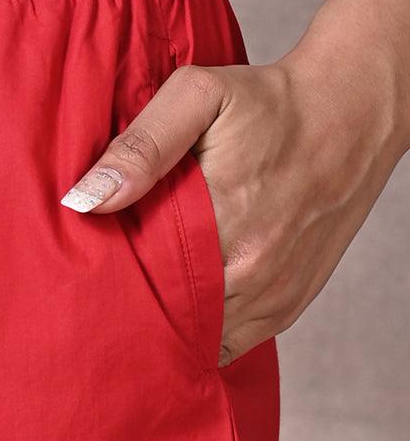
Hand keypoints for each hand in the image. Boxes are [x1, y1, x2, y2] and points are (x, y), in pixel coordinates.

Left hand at [60, 49, 408, 367]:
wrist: (353, 115)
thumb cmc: (270, 103)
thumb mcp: (200, 96)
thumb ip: (142, 145)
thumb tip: (87, 198)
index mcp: (222, 221)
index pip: (144, 283)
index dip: (113, 289)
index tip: (90, 283)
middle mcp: (250, 270)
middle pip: (169, 319)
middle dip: (137, 313)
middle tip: (107, 298)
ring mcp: (272, 296)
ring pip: (200, 339)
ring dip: (171, 328)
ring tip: (144, 305)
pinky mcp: (286, 307)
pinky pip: (231, 344)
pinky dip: (204, 335)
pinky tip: (183, 312)